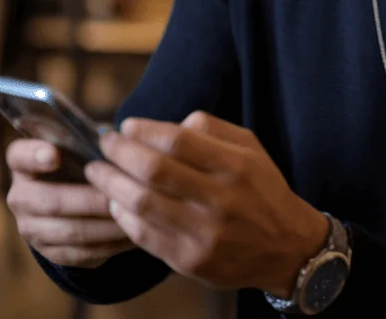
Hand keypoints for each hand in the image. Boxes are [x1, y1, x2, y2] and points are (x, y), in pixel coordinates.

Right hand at [4, 139, 135, 267]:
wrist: (73, 204)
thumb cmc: (81, 165)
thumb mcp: (81, 149)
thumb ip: (90, 143)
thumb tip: (118, 140)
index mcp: (23, 163)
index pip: (20, 156)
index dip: (34, 156)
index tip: (55, 155)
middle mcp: (19, 196)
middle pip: (50, 201)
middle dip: (90, 200)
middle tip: (121, 194)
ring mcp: (30, 228)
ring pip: (69, 231)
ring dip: (105, 225)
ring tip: (134, 217)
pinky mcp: (48, 252)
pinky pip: (80, 253)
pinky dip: (109, 245)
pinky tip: (131, 235)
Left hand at [86, 111, 329, 295]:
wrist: (286, 247)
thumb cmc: (262, 190)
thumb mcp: (250, 149)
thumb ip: (211, 129)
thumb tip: (166, 125)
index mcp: (235, 166)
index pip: (177, 140)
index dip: (144, 130)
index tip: (126, 126)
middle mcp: (220, 200)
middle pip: (154, 170)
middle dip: (119, 153)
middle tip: (104, 145)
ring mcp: (204, 234)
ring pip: (142, 204)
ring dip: (111, 185)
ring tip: (99, 172)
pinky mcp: (190, 261)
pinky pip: (144, 236)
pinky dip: (123, 216)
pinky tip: (116, 203)